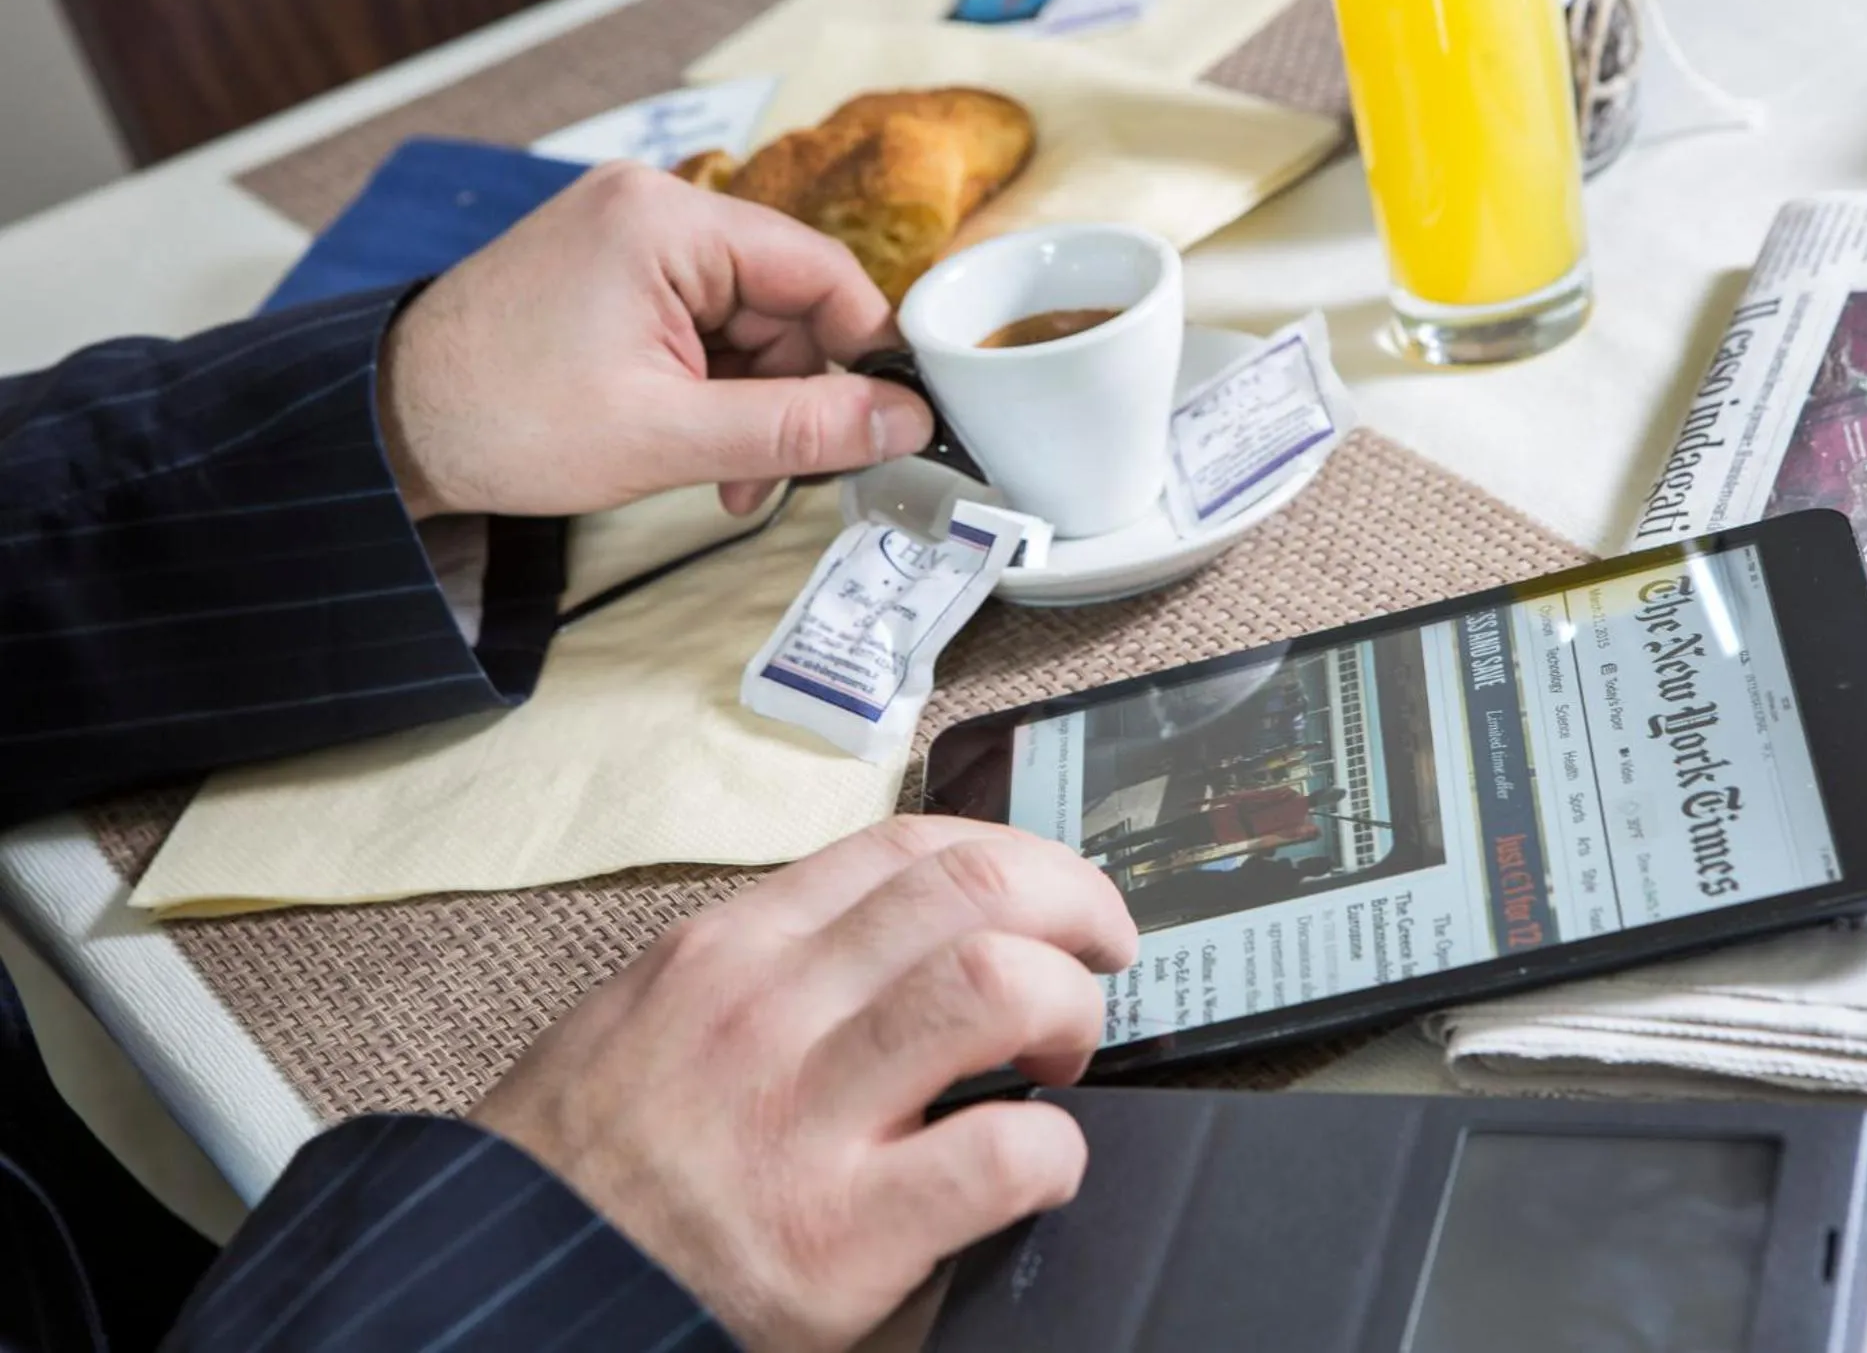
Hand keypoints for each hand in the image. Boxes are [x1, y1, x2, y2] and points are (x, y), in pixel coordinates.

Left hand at [377, 161, 933, 520]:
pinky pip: (702, 331)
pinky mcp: (613, 277)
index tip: (891, 420)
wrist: (390, 431)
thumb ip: (800, 427)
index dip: (865, 350)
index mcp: (666, 222)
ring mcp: (628, 240)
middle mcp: (651, 210)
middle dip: (794, 397)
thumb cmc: (503, 422)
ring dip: (753, 408)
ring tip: (724, 481)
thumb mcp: (672, 436)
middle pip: (784, 302)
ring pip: (747, 326)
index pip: (819, 269)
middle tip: (779, 476)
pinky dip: (714, 394)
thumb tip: (904, 420)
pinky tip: (699, 450)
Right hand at [469, 815, 1138, 1351]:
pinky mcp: (836, 1236)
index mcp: (731, 950)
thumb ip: (772, 968)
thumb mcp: (654, 1012)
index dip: (1015, 858)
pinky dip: (1053, 1153)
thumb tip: (902, 946)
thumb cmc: (582, 1162)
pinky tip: (1039, 1166)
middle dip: (1074, 907)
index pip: (908, 848)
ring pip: (994, 987)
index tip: (1050, 896)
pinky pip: (1000, 1154)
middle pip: (972, 890)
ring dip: (1069, 1008)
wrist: (502, 1285)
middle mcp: (769, 1010)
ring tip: (1064, 1054)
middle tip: (1099, 956)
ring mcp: (802, 1118)